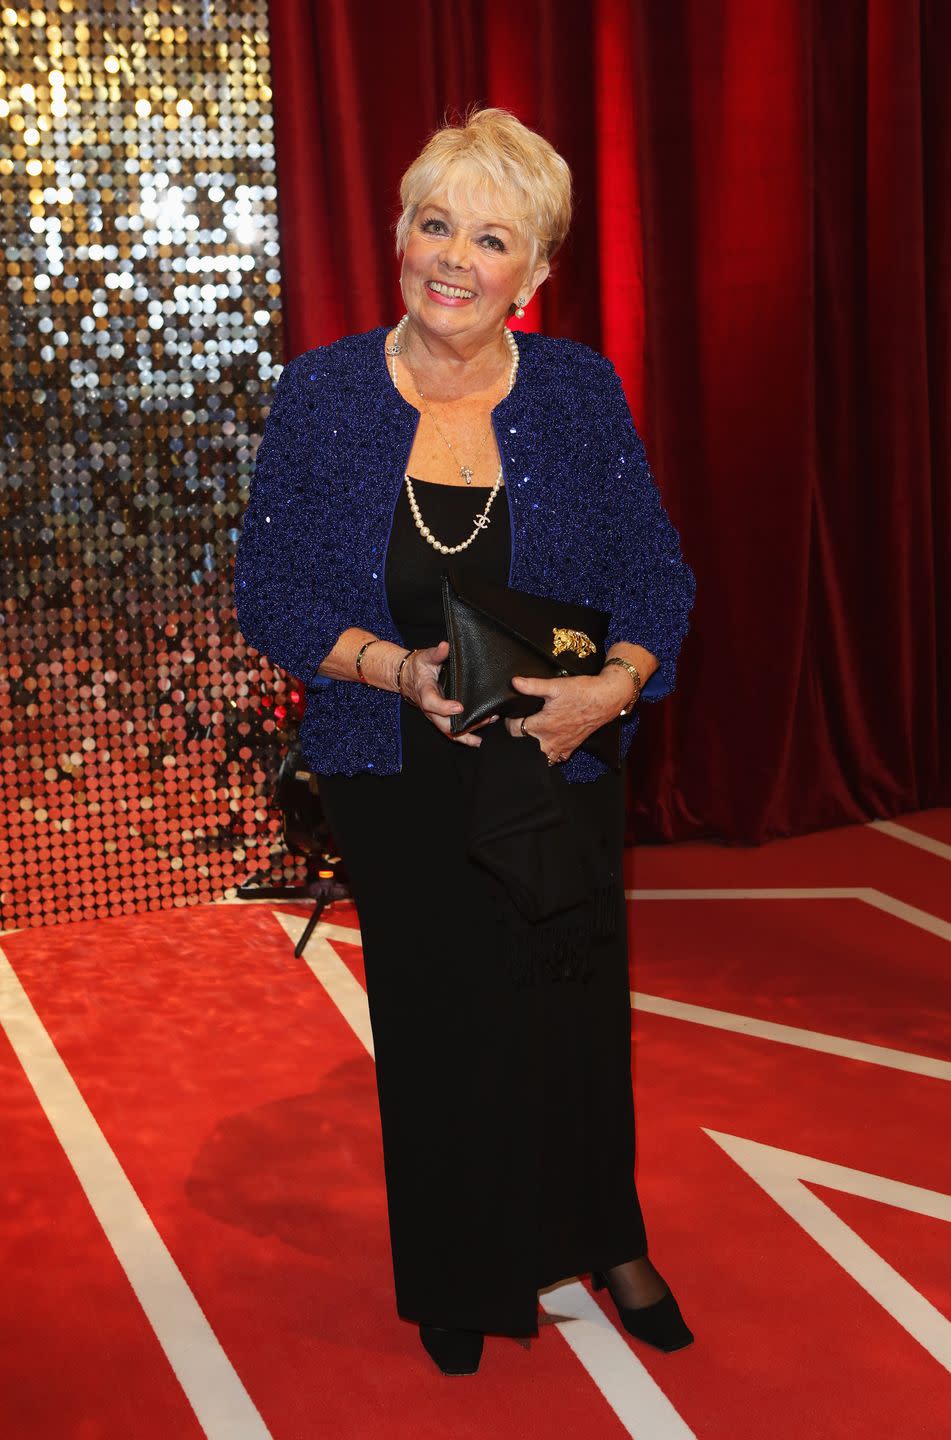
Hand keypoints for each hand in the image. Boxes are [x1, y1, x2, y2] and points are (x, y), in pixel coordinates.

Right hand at [399, 640, 497, 747]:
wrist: (409, 677)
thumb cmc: (419, 667)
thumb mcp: (426, 657)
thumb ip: (436, 653)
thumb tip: (445, 646)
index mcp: (425, 692)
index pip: (432, 703)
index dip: (444, 707)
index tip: (459, 707)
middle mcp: (430, 708)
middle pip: (443, 724)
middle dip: (464, 725)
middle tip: (484, 718)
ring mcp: (435, 716)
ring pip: (449, 731)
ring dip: (467, 733)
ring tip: (487, 723)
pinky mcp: (441, 718)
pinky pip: (451, 732)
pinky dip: (464, 738)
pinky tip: (477, 741)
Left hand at [504, 668, 632, 762]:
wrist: (605, 699)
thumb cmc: (583, 692)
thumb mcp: (556, 685)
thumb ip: (533, 685)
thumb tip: (515, 682)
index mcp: (543, 726)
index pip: (515, 730)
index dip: (510, 721)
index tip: (512, 714)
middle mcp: (551, 740)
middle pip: (524, 745)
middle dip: (520, 735)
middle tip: (521, 722)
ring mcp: (561, 746)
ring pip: (539, 755)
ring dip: (534, 746)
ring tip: (533, 733)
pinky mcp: (571, 747)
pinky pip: (556, 757)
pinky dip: (550, 752)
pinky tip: (549, 741)